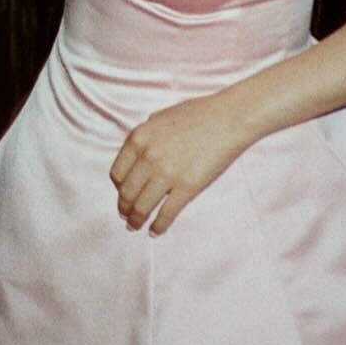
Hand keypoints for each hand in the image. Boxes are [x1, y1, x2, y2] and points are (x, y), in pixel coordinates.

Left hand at [109, 92, 253, 233]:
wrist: (228, 119)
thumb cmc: (197, 114)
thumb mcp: (160, 118)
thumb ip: (146, 137)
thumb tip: (137, 154)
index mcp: (138, 139)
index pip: (117, 174)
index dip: (118, 188)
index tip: (123, 195)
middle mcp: (147, 157)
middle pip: (127, 193)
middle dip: (124, 207)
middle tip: (125, 215)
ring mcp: (167, 173)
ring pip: (142, 206)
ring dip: (136, 220)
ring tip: (135, 226)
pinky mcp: (187, 187)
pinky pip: (167, 213)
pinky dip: (158, 225)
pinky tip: (155, 231)